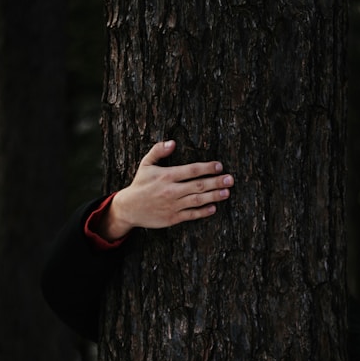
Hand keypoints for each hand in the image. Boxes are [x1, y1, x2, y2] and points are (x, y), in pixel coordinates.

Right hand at [97, 140, 233, 239]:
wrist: (129, 208)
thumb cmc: (140, 184)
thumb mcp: (145, 164)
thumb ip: (158, 151)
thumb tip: (172, 142)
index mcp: (166, 175)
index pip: (192, 170)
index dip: (207, 168)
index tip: (219, 166)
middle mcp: (171, 190)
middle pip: (199, 185)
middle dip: (216, 181)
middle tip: (231, 179)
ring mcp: (173, 205)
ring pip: (198, 200)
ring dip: (214, 196)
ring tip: (227, 192)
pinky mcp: (173, 218)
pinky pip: (191, 215)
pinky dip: (203, 212)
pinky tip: (213, 208)